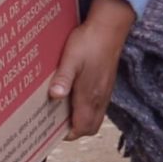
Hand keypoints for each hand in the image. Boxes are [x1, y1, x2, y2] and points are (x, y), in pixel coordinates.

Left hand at [50, 0, 136, 140]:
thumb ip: (63, 78)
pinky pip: (97, 106)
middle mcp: (100, 98)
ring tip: (62, 110)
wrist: (109, 27)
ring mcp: (105, 92)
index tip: (52, 129)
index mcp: (90, 96)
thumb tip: (54, 96)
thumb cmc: (89, 42)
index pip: (82, 127)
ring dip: (80, 119)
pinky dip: (85, 108)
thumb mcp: (71, 59)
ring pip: (94, 117)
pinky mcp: (106, 84)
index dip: (68, 134)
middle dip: (74, 129)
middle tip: (56, 122)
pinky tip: (73, 95)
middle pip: (89, 127)